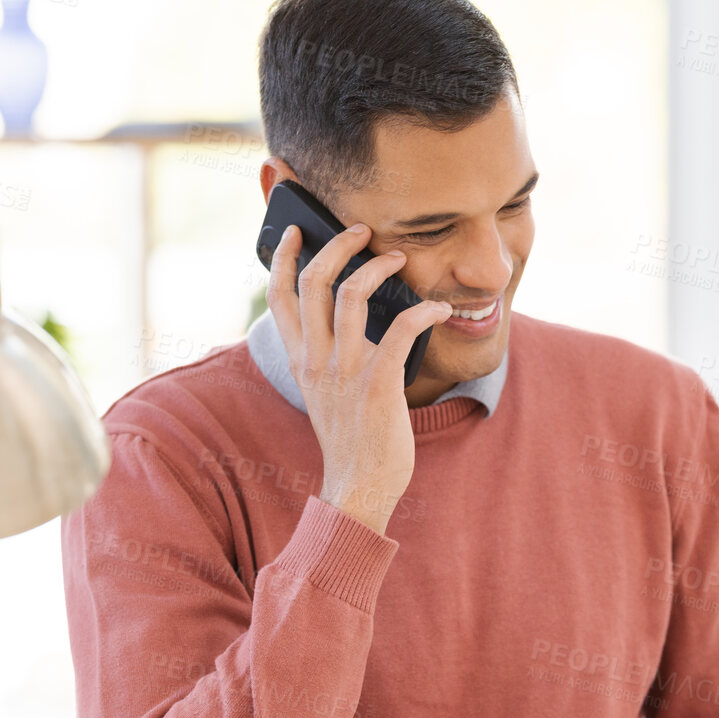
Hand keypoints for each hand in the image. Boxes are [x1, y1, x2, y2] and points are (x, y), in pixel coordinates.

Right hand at [265, 223, 451, 534]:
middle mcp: (316, 360)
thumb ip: (327, 357)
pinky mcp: (378, 385)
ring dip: (378, 267)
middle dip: (338, 245)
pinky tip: (438, 309)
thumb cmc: (352, 439)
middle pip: (315, 282)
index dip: (285, 258)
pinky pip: (399, 330)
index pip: (279, 297)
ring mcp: (346, 372)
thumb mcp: (325, 392)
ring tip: (399, 258)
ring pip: (351, 295)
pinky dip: (422, 311)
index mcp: (300, 360)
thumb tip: (349, 321)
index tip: (296, 231)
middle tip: (362, 230)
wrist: (359, 487)